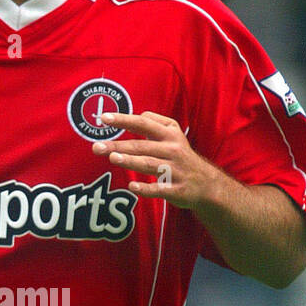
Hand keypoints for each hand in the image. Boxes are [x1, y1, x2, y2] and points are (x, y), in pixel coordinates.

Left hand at [92, 112, 220, 208]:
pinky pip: (159, 188)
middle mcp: (173, 150)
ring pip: (150, 164)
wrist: (207, 184)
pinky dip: (146, 188)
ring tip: (113, 158)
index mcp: (170, 134)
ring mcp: (175, 170)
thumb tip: (137, 115)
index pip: (143, 123)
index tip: (104, 119)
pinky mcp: (176, 189)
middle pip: (142, 146)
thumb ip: (155, 123)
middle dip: (119, 145)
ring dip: (131, 161)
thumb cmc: (182, 157)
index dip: (124, 120)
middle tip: (97, 147)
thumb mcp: (175, 134)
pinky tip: (132, 186)